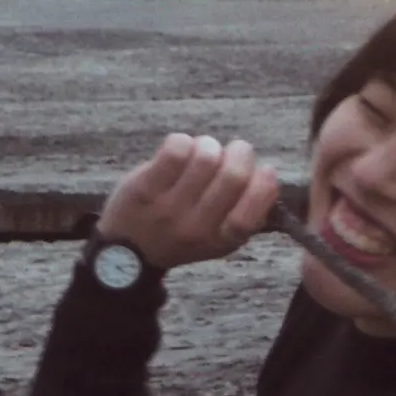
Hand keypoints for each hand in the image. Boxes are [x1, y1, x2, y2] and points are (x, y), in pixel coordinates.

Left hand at [96, 134, 279, 270]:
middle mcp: (195, 228)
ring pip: (206, 157)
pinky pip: (176, 148)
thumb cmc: (181, 235)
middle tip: (231, 153)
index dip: (264, 186)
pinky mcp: (144, 188)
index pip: (251, 214)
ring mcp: (167, 208)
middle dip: (240, 152)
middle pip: (233, 175)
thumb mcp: (218, 239)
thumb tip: (269, 175)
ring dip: (208, 145)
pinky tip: (179, 151)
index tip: (265, 170)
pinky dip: (183, 141)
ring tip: (201, 153)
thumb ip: (246, 213)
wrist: (125, 254)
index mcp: (221, 241)